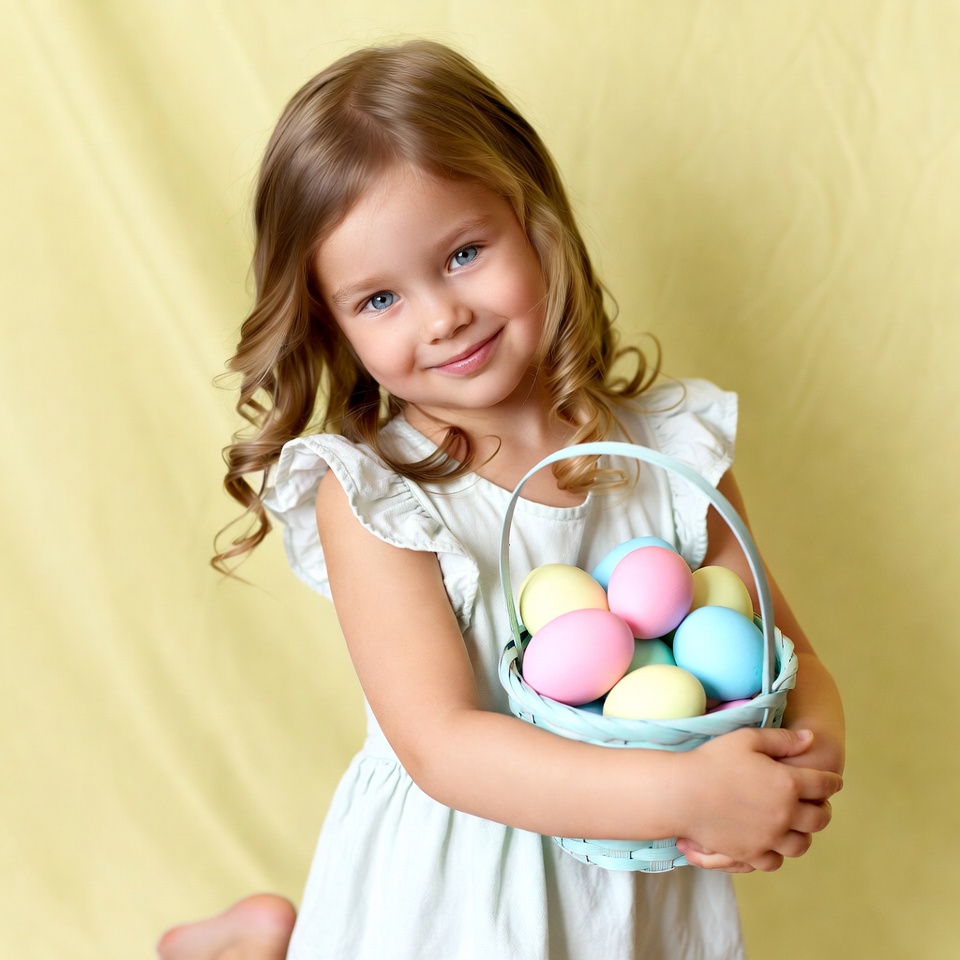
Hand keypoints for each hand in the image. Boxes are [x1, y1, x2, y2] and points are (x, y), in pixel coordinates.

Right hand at [672, 727, 841, 871]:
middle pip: (819, 818)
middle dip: (822, 809)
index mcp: (788, 784)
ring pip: (802, 844)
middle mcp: (784, 815)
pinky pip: (776, 860)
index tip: (834, 780)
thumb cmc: (712, 759)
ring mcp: (769, 838)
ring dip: (804, 833)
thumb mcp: (747, 739)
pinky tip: (772, 841)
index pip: (823, 784)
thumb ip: (782, 739)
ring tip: (796, 825)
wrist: (681, 793)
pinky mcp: (751, 853)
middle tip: (817, 803)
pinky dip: (779, 852)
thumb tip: (811, 738)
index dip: (832, 781)